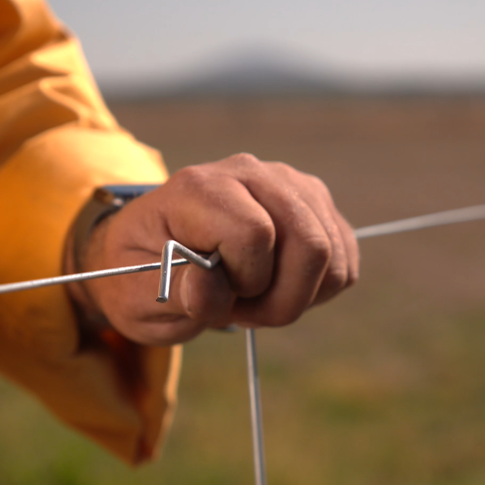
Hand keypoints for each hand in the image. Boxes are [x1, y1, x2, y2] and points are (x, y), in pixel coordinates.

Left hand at [71, 153, 358, 345]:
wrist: (152, 254)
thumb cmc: (143, 275)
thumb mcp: (138, 297)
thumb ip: (174, 293)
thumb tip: (208, 286)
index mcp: (199, 188)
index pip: (255, 234)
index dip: (244, 282)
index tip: (214, 296)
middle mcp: (249, 173)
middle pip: (310, 244)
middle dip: (283, 300)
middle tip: (243, 311)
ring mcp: (290, 184)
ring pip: (334, 254)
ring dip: (301, 296)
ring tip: (255, 296)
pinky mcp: (315, 205)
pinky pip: (345, 258)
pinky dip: (319, 289)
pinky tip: (279, 287)